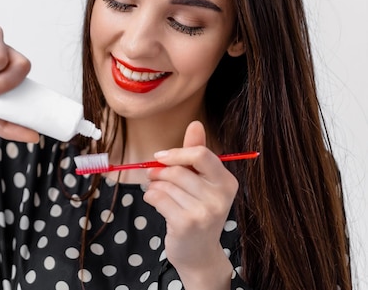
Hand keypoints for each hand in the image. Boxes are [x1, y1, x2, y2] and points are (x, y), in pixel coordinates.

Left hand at [143, 121, 236, 287]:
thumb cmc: (197, 212)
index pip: (201, 155)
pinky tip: (154, 202)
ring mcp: (204, 212)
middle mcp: (220, 197)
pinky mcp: (186, 224)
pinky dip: (150, 197)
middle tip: (153, 176)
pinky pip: (158, 198)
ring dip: (154, 186)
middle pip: (178, 171)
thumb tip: (195, 123)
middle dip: (159, 172)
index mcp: (227, 182)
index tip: (160, 156)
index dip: (176, 152)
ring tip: (156, 192)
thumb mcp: (201, 182)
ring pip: (166, 184)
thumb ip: (196, 153)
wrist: (199, 254)